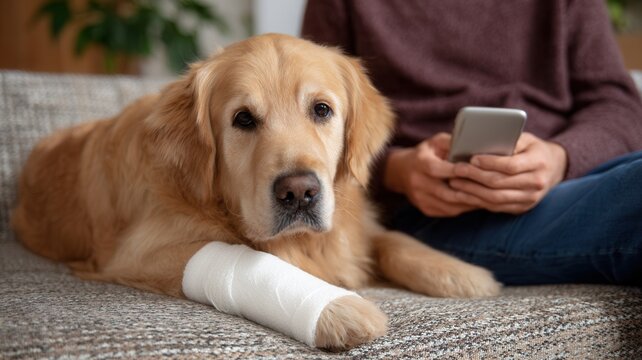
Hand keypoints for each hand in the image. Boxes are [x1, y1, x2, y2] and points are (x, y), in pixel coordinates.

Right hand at [384, 133, 480, 216]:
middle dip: (470, 191)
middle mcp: (418, 184)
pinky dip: (465, 207)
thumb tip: (473, 144)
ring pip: (451, 205)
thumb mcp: (435, 142)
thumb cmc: (425, 154)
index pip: (438, 170)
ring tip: (489, 197)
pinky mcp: (426, 210)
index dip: (457, 171)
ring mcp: (422, 200)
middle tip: (490, 189)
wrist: (401, 172)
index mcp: (420, 164)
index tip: (476, 170)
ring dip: (471, 202)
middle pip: (447, 193)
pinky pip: (450, 211)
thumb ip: (452, 142)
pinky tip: (477, 201)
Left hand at [450, 132, 566, 213]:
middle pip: (500, 183)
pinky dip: (477, 201)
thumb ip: (507, 141)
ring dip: (472, 191)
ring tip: (455, 182)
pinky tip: (463, 193)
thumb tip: (479, 144)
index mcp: (539, 162)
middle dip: (475, 177)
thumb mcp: (524, 139)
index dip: (489, 163)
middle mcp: (537, 183)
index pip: (510, 166)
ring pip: (495, 198)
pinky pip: (496, 207)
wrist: (553, 168)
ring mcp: (530, 199)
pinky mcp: (522, 208)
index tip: (472, 158)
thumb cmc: (532, 148)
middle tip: (457, 170)